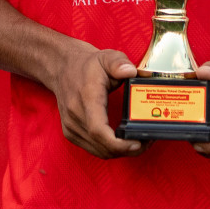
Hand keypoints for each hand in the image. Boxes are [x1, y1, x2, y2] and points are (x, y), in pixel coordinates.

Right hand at [45, 44, 143, 158]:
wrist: (62, 67)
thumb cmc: (87, 64)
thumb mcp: (106, 57)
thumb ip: (119, 63)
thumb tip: (132, 71)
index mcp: (86, 98)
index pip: (98, 130)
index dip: (118, 144)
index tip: (136, 143)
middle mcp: (76, 115)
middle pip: (102, 146)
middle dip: (127, 149)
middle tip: (147, 142)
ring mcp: (71, 126)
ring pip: (98, 151)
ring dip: (120, 152)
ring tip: (139, 142)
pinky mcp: (71, 132)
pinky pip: (93, 148)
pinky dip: (109, 149)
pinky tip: (123, 142)